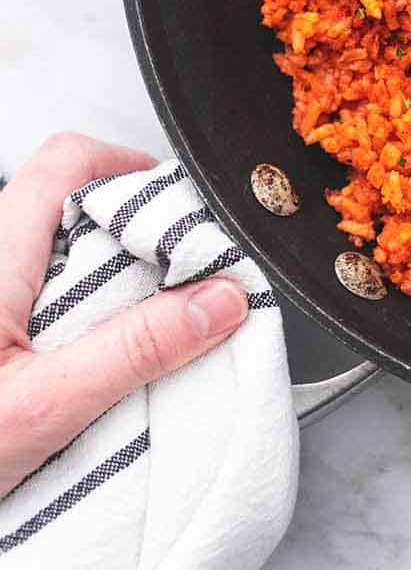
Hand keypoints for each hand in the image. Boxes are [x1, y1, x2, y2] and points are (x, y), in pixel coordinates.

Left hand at [0, 133, 248, 499]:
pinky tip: (90, 369)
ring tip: (139, 334)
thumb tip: (217, 302)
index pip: (68, 161)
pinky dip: (73, 321)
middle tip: (177, 285)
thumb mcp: (42, 409)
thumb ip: (135, 350)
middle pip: (64, 207)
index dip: (130, 166)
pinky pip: (32, 302)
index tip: (182, 211)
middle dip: (130, 239)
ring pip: (50, 257)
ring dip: (102, 286)